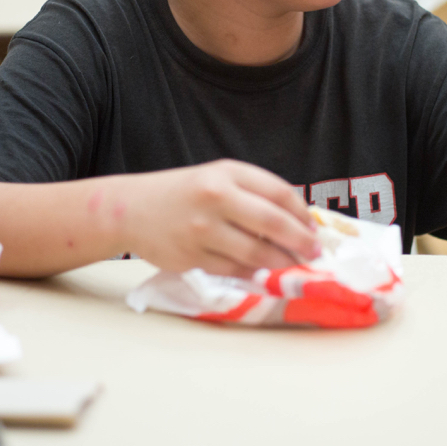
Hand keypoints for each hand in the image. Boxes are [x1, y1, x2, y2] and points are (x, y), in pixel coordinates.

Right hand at [121, 159, 318, 278]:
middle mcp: (216, 197)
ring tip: (295, 265)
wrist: (132, 208)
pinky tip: (263, 271)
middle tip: (315, 252)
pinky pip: (234, 269)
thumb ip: (253, 194)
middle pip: (273, 222)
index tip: (314, 227)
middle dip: (300, 241)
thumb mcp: (218, 179)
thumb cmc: (184, 193)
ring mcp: (202, 229)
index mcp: (227, 173)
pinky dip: (254, 272)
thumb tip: (297, 223)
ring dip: (282, 262)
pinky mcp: (192, 256)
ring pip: (256, 252)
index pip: (278, 192)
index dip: (302, 213)